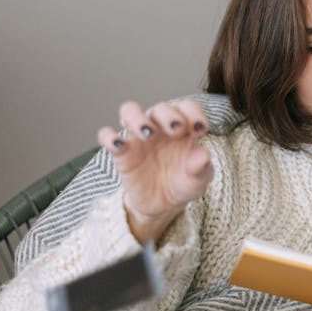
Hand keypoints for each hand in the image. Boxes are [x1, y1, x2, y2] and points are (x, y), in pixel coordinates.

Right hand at [97, 99, 211, 243]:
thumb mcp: (198, 178)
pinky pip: (107, 135)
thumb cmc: (184, 182)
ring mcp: (139, 137)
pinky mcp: (121, 152)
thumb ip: (201, 166)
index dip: (194, 113)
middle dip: (169, 115)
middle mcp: (161, 127)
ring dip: (138, 118)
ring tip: (148, 133)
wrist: (164, 204)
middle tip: (176, 131)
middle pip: (160, 107)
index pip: (187, 107)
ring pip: (130, 111)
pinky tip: (119, 144)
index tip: (200, 130)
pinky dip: (109, 136)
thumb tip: (204, 155)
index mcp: (184, 128)